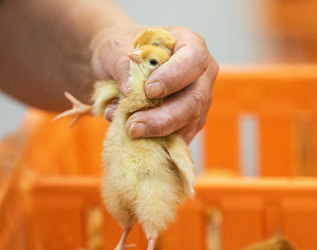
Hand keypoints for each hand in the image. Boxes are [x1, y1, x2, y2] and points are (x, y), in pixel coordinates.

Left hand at [91, 25, 217, 142]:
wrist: (120, 68)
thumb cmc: (122, 50)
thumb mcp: (115, 48)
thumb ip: (122, 66)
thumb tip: (130, 91)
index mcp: (190, 44)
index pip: (193, 60)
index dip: (175, 77)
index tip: (149, 90)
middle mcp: (201, 74)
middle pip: (195, 100)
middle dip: (165, 118)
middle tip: (133, 126)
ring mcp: (199, 101)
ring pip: (188, 124)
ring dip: (156, 132)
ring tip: (126, 127)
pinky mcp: (189, 123)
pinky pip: (179, 138)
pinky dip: (154, 140)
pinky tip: (133, 134)